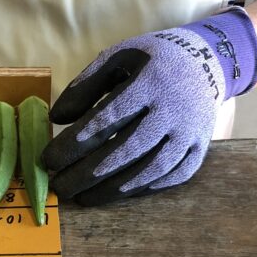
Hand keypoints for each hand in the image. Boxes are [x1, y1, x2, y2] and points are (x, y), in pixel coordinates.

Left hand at [42, 8, 256, 204]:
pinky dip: (143, 188)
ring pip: (150, 170)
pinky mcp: (200, 149)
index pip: (108, 118)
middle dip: (87, 173)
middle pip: (126, 150)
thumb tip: (56, 119)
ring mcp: (190, 132)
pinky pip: (171, 177)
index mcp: (150, 82)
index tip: (49, 159)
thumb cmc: (152, 61)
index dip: (76, 143)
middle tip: (59, 188)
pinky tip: (117, 193)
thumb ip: (84, 85)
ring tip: (83, 198)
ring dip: (113, 189)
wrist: (207, 61)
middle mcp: (173, 110)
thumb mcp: (118, 58)